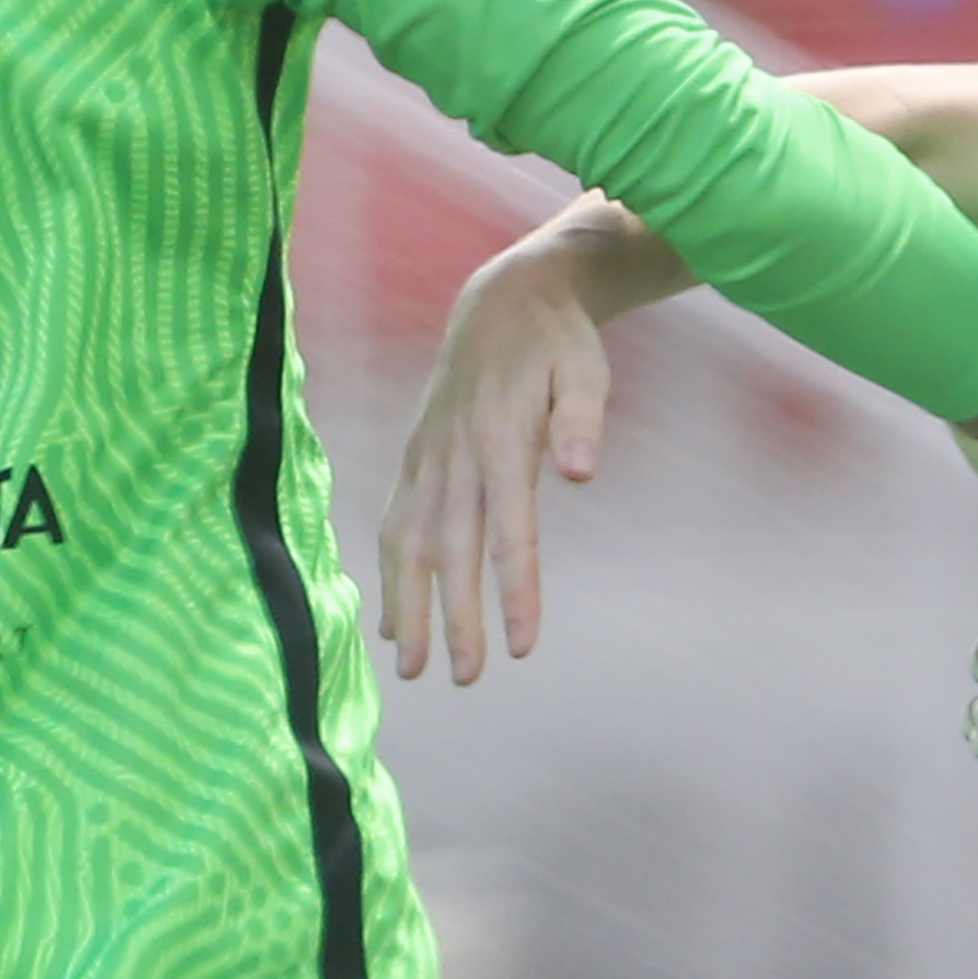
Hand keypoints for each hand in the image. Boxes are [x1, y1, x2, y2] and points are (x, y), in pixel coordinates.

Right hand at [379, 241, 613, 684]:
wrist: (502, 300)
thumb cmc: (557, 343)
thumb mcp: (586, 369)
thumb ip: (581, 420)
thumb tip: (583, 472)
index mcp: (502, 440)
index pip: (509, 531)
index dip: (515, 590)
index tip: (520, 646)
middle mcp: (456, 455)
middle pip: (452, 550)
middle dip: (455, 618)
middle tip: (465, 679)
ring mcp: (428, 458)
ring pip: (409, 543)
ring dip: (408, 607)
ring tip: (411, 667)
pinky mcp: (416, 458)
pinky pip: (396, 523)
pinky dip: (390, 574)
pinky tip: (391, 620)